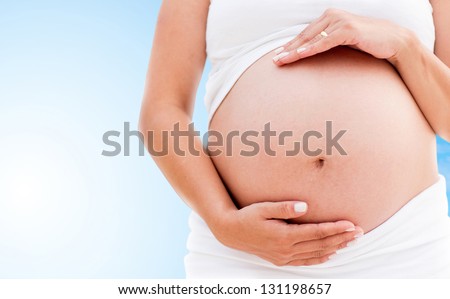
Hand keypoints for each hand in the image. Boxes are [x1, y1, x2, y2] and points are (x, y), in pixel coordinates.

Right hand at [211, 201, 362, 265]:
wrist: (231, 232)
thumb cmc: (247, 216)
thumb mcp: (263, 208)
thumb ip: (285, 208)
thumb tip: (305, 206)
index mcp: (284, 235)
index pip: (316, 232)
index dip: (335, 228)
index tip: (351, 224)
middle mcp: (286, 249)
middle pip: (320, 244)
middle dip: (342, 238)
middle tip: (360, 232)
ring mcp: (284, 257)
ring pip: (316, 254)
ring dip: (335, 248)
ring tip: (351, 242)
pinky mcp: (280, 260)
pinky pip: (305, 262)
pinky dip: (320, 259)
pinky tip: (330, 255)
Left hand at [272, 8, 413, 65]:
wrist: (394, 41)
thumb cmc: (368, 42)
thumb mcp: (343, 41)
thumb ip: (328, 42)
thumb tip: (313, 52)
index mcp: (329, 18)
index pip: (305, 34)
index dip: (290, 45)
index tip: (278, 56)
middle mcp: (332, 16)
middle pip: (304, 36)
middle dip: (288, 49)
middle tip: (274, 60)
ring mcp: (340, 22)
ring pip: (312, 39)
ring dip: (295, 51)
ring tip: (281, 60)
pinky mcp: (348, 30)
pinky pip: (325, 41)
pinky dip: (312, 48)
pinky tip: (300, 55)